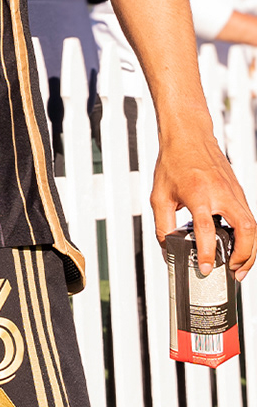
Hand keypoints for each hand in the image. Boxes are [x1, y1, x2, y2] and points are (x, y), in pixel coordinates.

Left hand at [150, 122, 256, 278]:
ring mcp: (233, 192)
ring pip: (253, 226)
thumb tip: (168, 249)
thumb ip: (162, 225)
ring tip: (239, 266)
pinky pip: (249, 218)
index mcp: (198, 193)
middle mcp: (221, 193)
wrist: (188, 135)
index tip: (206, 268)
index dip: (207, 252)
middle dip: (243, 256)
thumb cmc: (173, 161)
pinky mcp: (239, 192)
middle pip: (245, 230)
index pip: (206, 229)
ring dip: (250, 250)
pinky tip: (239, 247)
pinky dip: (248, 237)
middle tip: (234, 272)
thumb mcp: (159, 195)